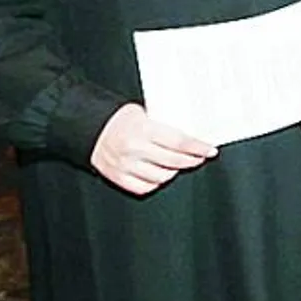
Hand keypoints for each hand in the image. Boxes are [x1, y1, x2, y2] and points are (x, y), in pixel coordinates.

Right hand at [89, 103, 217, 195]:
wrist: (90, 127)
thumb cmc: (119, 119)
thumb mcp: (144, 113)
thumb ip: (164, 126)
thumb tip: (191, 135)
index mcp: (142, 129)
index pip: (180, 142)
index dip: (198, 148)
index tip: (210, 150)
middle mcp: (134, 149)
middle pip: (174, 161)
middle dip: (192, 160)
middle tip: (199, 157)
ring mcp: (125, 165)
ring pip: (162, 177)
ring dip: (174, 171)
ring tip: (177, 163)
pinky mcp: (117, 177)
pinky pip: (145, 187)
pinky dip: (156, 182)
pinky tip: (159, 173)